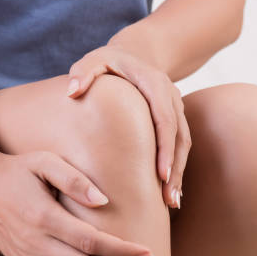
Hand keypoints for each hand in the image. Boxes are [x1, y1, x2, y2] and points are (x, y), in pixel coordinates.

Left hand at [67, 45, 191, 208]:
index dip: (164, 147)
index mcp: (155, 83)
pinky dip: (176, 168)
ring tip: (171, 202)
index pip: (165, 118)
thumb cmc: (110, 61)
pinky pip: (180, 146)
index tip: (160, 174)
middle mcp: (172, 97)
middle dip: (175, 168)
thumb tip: (72, 91)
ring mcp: (176, 109)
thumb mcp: (93, 59)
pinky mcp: (175, 120)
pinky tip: (169, 191)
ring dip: (179, 173)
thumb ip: (82, 73)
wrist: (136, 53)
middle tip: (168, 199)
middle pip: (179, 137)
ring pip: (183, 144)